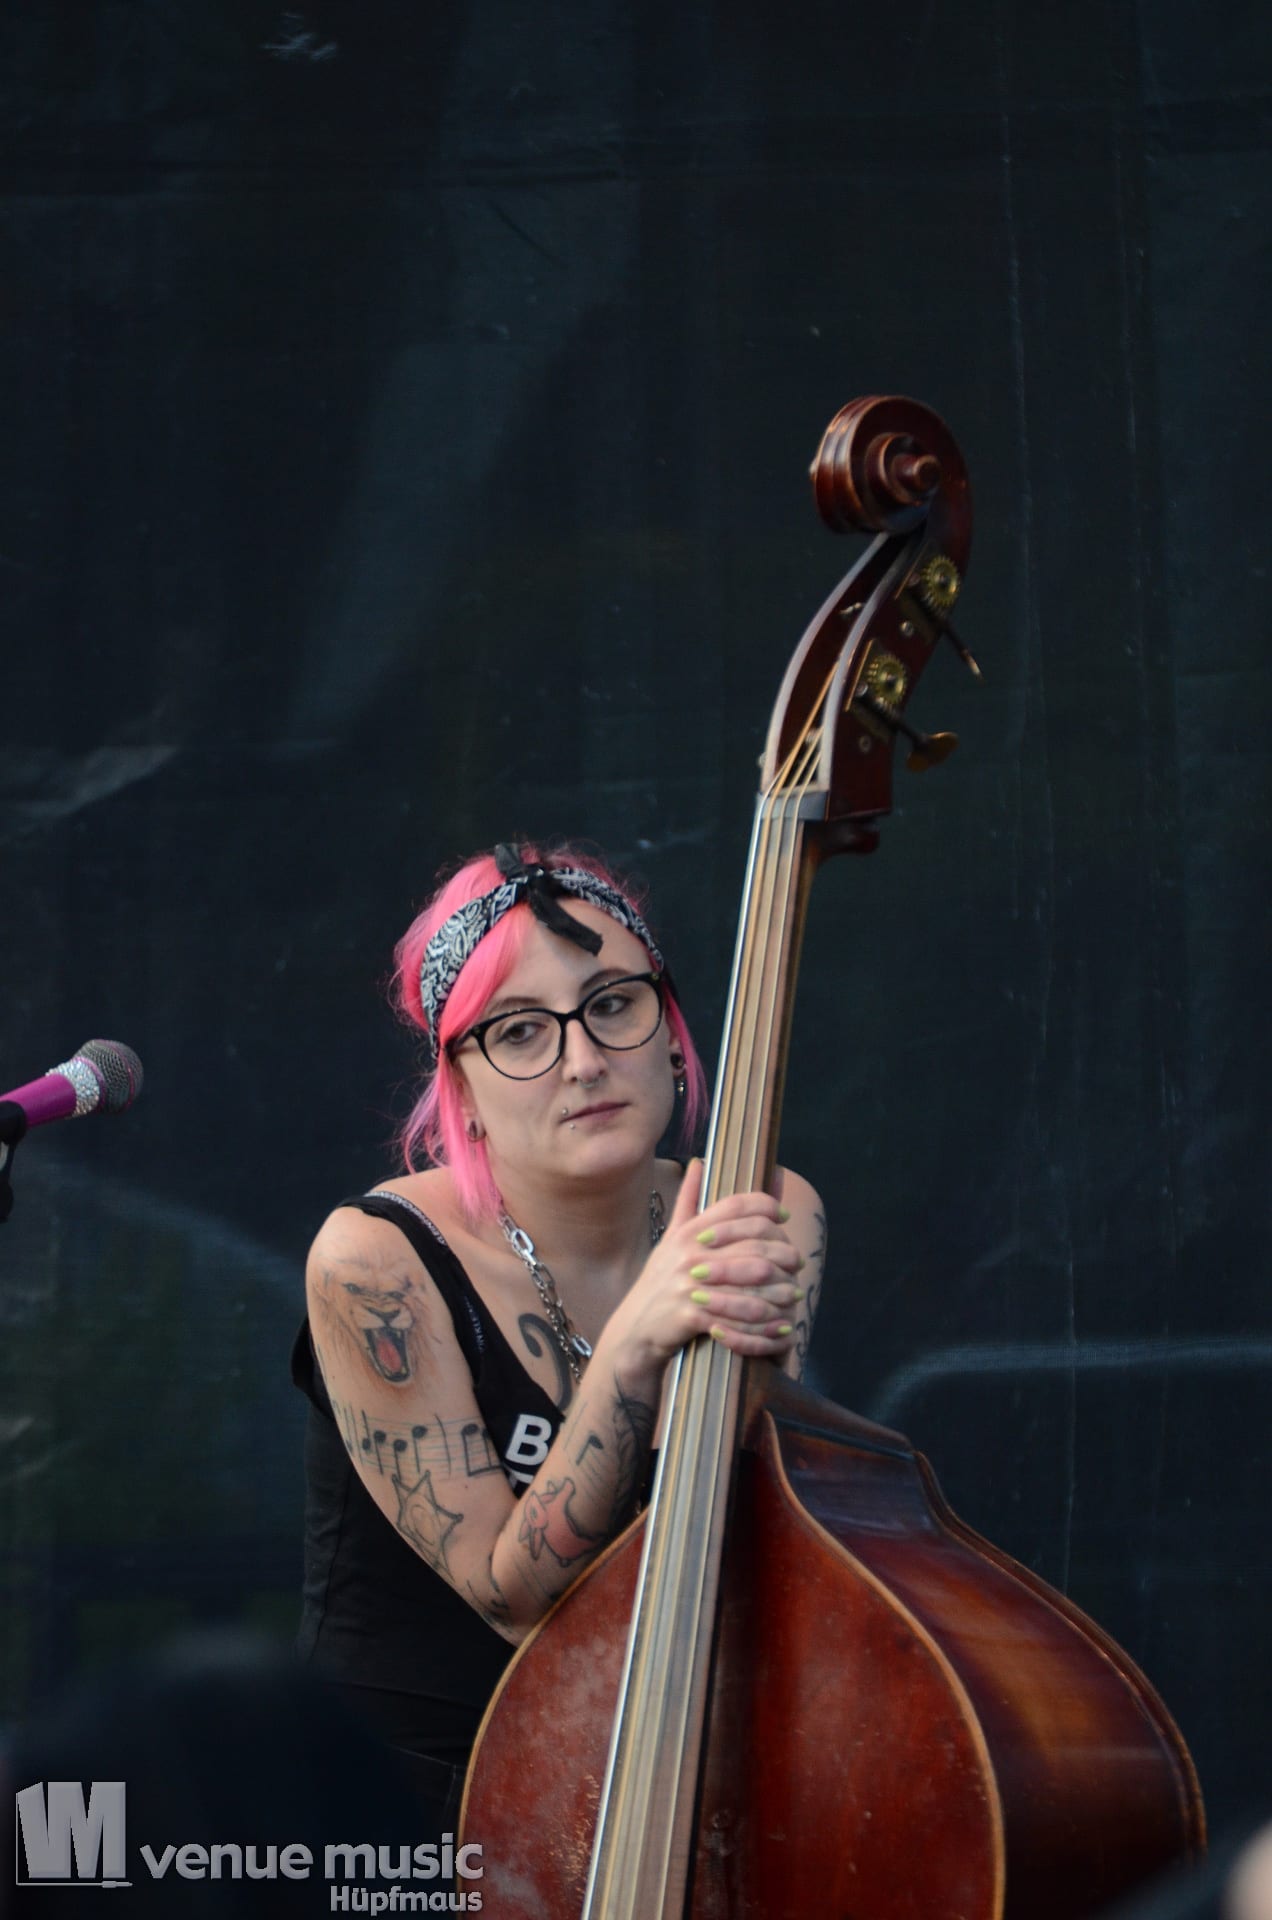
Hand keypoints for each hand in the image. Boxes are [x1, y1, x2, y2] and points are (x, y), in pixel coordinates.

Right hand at [602, 1160, 803, 1374]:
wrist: (635, 1327)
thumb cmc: (659, 1281)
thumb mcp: (671, 1238)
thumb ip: (689, 1200)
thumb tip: (699, 1162)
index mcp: (688, 1231)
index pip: (735, 1206)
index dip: (765, 1205)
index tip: (783, 1215)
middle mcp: (690, 1252)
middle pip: (753, 1242)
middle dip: (783, 1253)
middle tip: (798, 1262)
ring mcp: (690, 1283)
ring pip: (752, 1278)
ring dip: (780, 1289)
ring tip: (794, 1294)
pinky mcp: (692, 1314)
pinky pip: (737, 1316)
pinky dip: (763, 1325)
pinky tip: (779, 1327)